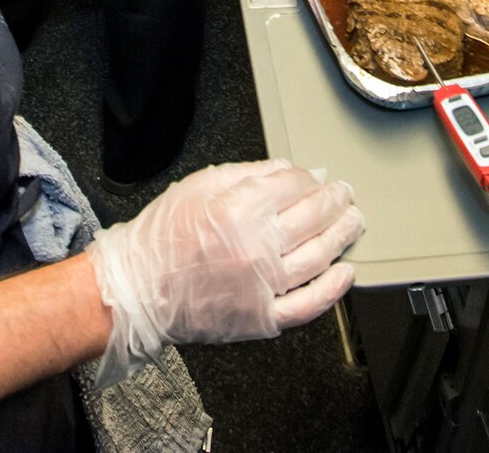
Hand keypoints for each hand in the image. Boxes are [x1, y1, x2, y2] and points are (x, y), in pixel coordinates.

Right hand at [87, 160, 362, 387]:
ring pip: (319, 256)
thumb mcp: (199, 186)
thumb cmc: (161, 239)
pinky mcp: (261, 317)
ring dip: (343, 235)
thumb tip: (291, 170)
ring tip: (352, 222)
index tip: (314, 177)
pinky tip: (346, 273)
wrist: (136, 291)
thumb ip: (250, 175)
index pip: (294, 185)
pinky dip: (333, 289)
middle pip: (314, 217)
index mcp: (238, 209)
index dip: (310, 178)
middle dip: (335, 201)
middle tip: (344, 195)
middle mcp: (255, 247)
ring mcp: (261, 285)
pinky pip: (308, 305)